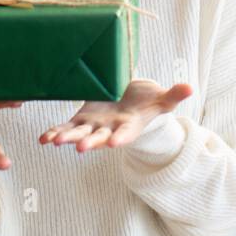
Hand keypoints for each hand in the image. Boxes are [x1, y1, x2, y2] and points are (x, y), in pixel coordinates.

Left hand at [39, 79, 192, 152]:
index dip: (121, 138)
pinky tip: (44, 138)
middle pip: (99, 137)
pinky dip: (54, 133)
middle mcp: (109, 130)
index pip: (126, 134)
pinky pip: (66, 128)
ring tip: (55, 141)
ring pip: (79, 134)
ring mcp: (93, 126)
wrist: (129, 101)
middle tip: (81, 148)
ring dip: (67, 138)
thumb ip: (173, 95)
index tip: (115, 142)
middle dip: (90, 141)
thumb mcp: (161, 99)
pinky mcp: (81, 119)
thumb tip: (191, 87)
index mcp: (129, 126)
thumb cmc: (146, 100)